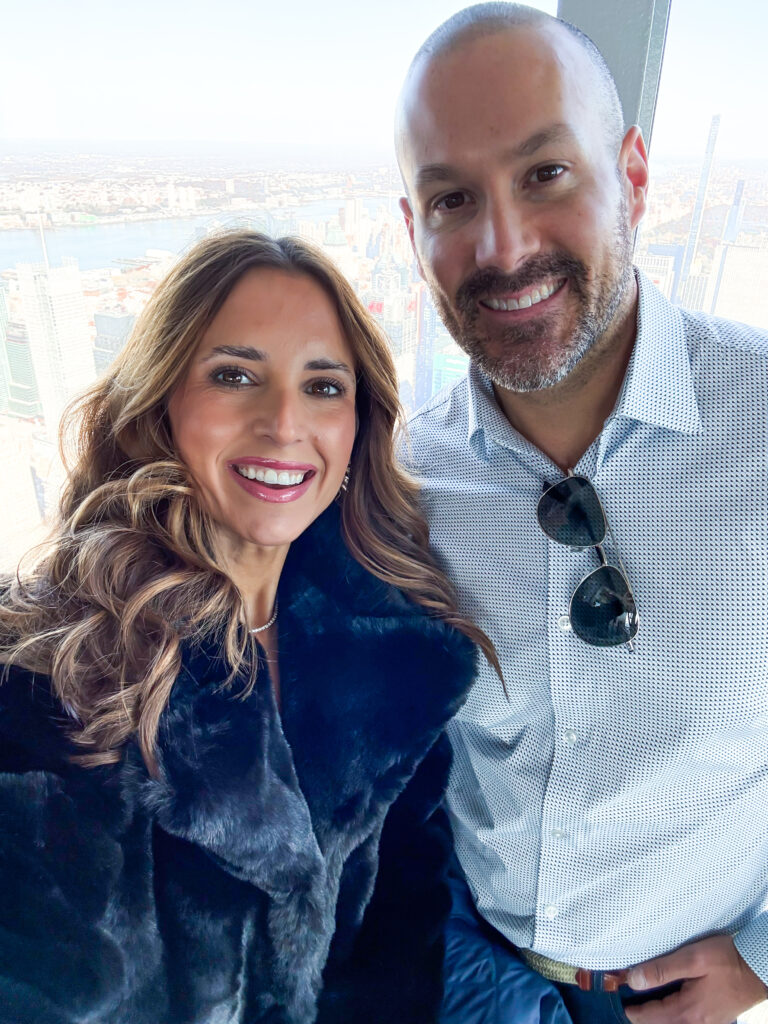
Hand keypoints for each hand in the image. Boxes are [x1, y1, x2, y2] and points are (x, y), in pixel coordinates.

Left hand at [622, 934, 766, 1023]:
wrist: (758, 968)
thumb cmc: (727, 960)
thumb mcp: (692, 959)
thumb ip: (662, 970)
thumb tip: (633, 979)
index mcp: (688, 1011)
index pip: (649, 1017)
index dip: (631, 1009)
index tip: (618, 998)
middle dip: (642, 1015)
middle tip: (627, 1000)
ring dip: (656, 1016)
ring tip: (642, 1001)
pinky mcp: (713, 1019)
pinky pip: (685, 1022)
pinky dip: (670, 1015)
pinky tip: (665, 1002)